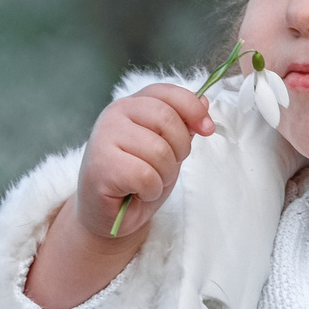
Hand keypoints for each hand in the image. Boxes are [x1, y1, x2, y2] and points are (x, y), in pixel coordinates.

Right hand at [77, 84, 215, 241]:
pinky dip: (150, 190)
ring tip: (149, 183)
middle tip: (166, 168)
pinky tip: (137, 192)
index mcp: (131, 105)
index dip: (193, 109)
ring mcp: (104, 137)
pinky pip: (146, 176)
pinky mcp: (101, 166)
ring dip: (164, 175)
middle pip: (167, 119)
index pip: (167, 93)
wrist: (108, 215)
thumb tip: (204, 102)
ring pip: (159, 151)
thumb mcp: (167, 148)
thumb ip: (181, 125)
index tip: (207, 129)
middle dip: (179, 149)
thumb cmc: (136, 180)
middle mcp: (114, 114)